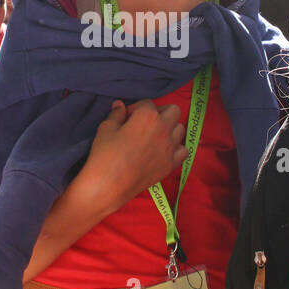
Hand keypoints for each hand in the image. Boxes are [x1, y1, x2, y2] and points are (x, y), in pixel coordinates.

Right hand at [81, 100, 188, 214]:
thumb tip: (120, 105)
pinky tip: (164, 151)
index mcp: (148, 116)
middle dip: (160, 112)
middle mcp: (164, 129)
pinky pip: (183, 151)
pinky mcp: (171, 164)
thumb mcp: (106, 128)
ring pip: (180, 129)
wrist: (109, 185)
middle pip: (173, 110)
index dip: (135, 109)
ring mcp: (170, 148)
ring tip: (155, 136)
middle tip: (146, 122)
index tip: (126, 118)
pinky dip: (176, 148)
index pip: (147, 103)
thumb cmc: (104, 154)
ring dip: (170, 128)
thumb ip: (116, 114)